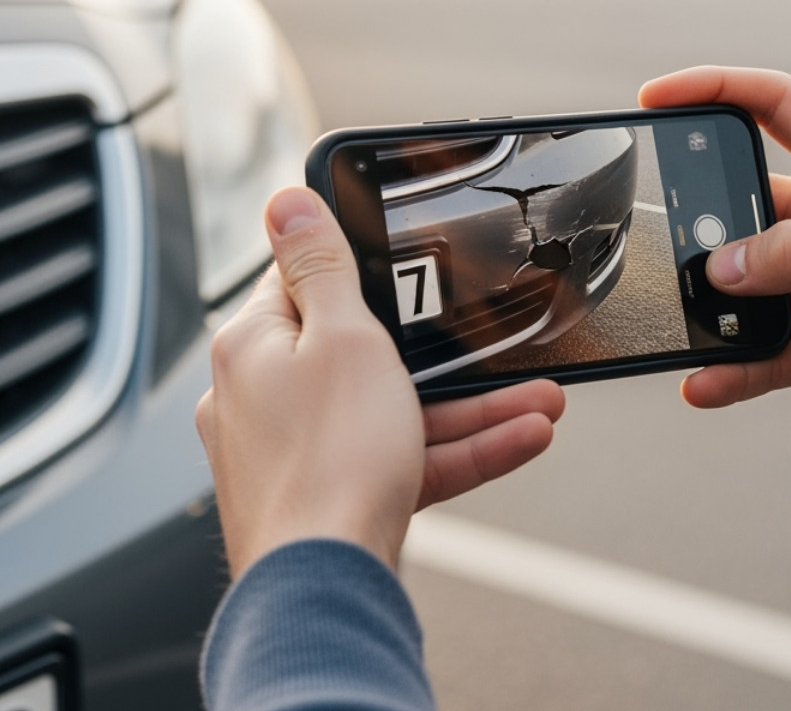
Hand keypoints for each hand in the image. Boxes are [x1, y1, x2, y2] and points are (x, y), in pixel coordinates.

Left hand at [196, 187, 564, 578]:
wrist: (325, 589)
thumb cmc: (326, 465)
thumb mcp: (343, 336)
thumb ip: (322, 264)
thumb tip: (284, 201)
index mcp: (251, 347)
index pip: (304, 282)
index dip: (364, 269)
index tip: (410, 263)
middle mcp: (261, 398)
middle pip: (361, 353)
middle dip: (444, 354)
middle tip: (495, 344)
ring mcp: (294, 454)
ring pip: (392, 412)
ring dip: (470, 408)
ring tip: (540, 402)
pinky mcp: (328, 498)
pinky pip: (399, 460)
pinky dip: (455, 450)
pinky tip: (519, 439)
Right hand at [640, 68, 790, 485]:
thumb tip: (720, 265)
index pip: (778, 107)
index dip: (718, 89)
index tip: (658, 96)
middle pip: (745, 199)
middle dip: (702, 218)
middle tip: (664, 240)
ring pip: (742, 279)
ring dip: (712, 303)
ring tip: (684, 320)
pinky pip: (757, 348)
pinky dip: (731, 366)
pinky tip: (705, 382)